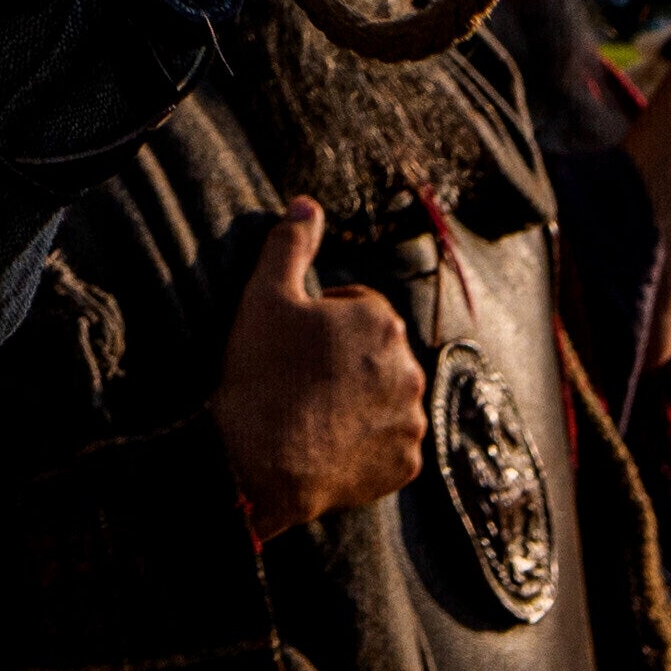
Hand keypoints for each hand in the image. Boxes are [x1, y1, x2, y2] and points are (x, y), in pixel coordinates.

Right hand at [211, 200, 435, 543]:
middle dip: (347, 362)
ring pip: (385, 399)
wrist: (260, 466)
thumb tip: (307, 204)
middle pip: (376, 354)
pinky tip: (328, 447)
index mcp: (381, 319)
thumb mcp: (264, 297)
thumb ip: (290, 244)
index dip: (322, 323)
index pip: (358, 309)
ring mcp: (410, 419)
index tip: (294, 345)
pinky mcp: (406, 464)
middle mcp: (409, 366)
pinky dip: (366, 446)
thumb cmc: (262, 376)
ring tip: (312, 416)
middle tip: (300, 381)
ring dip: (360, 402)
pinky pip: (388, 446)